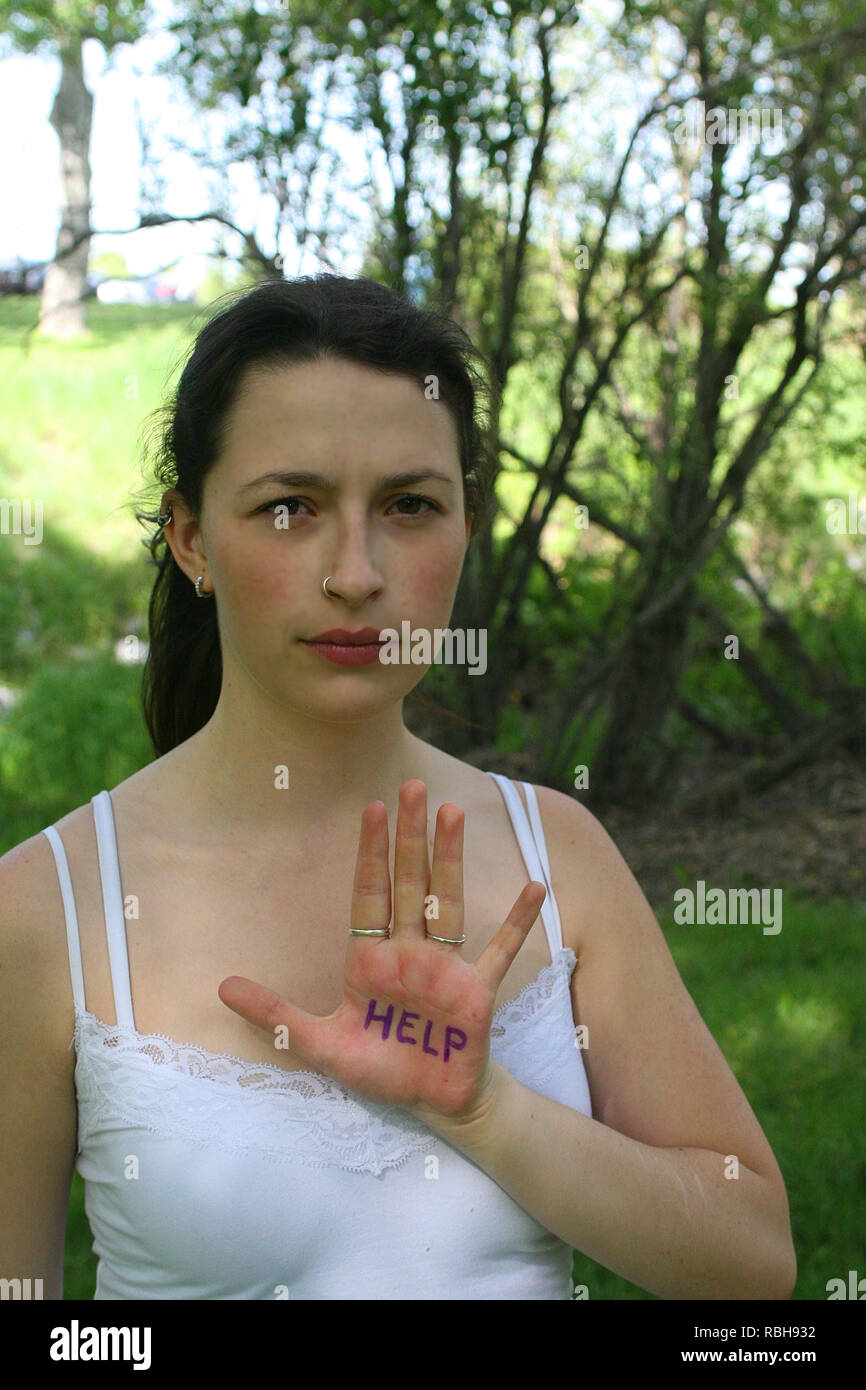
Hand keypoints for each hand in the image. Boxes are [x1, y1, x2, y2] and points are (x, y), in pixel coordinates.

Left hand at [218, 779, 546, 1123]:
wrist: (433, 1102)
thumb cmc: (380, 1069)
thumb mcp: (320, 1044)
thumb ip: (275, 1016)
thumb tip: (222, 987)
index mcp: (370, 959)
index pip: (369, 893)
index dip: (370, 852)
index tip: (372, 808)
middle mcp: (408, 953)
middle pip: (409, 883)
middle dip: (410, 837)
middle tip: (413, 787)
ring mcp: (445, 967)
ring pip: (447, 902)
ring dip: (451, 859)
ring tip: (453, 813)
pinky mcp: (477, 991)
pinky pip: (500, 950)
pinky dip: (517, 922)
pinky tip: (536, 887)